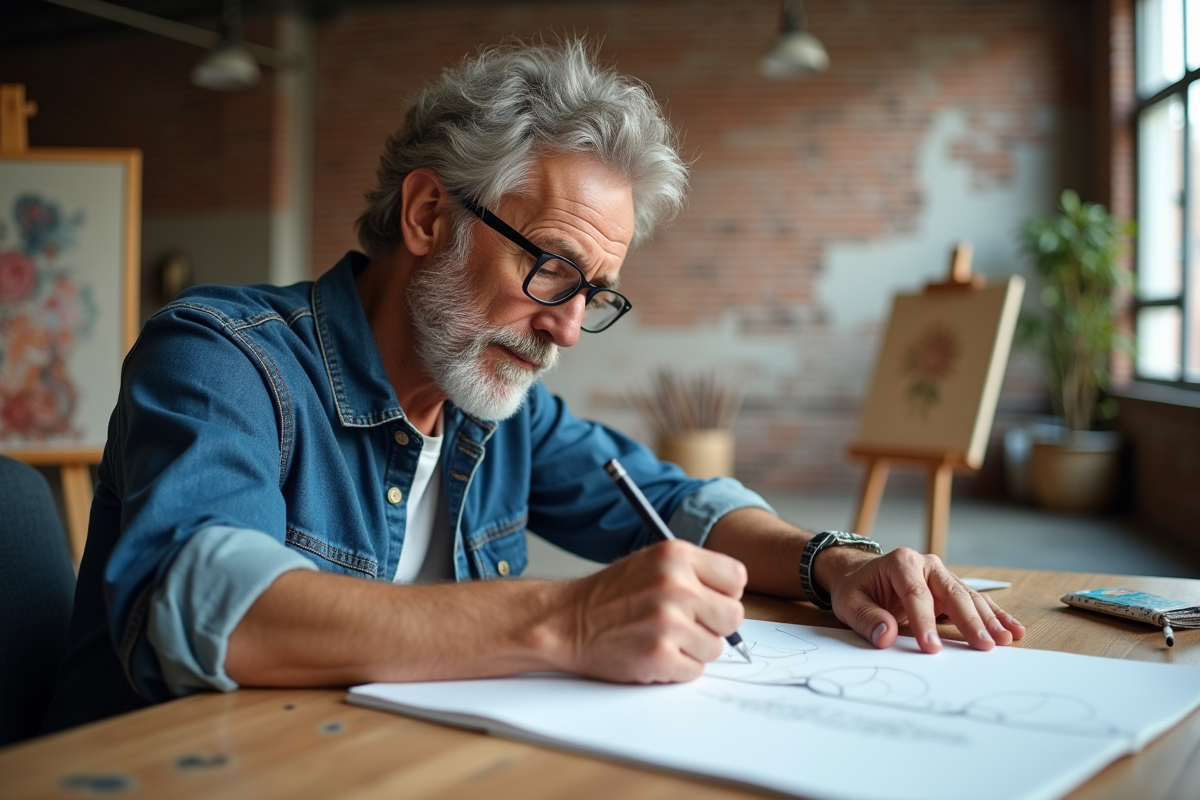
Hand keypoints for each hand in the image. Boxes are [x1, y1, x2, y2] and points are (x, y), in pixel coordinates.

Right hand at [552, 539, 746, 682]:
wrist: (565, 621)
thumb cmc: (611, 595)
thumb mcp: (653, 562)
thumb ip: (695, 573)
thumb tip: (733, 598)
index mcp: (676, 555)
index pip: (737, 578)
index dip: (724, 594)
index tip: (707, 600)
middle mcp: (675, 585)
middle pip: (733, 617)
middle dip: (713, 625)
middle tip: (684, 624)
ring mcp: (668, 622)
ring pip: (715, 648)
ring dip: (692, 649)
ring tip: (661, 637)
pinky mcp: (659, 655)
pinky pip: (694, 670)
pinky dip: (676, 668)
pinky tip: (653, 652)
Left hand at [819, 548, 1025, 652]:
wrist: (860, 574)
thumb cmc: (856, 588)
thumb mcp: (849, 603)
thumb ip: (867, 619)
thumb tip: (886, 636)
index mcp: (900, 562)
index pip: (916, 594)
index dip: (925, 622)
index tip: (932, 648)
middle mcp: (926, 564)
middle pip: (952, 593)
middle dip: (970, 620)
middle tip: (984, 646)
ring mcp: (941, 575)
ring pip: (969, 597)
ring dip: (989, 620)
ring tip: (1005, 640)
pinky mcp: (950, 589)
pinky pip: (975, 602)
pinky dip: (995, 615)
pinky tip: (1013, 629)